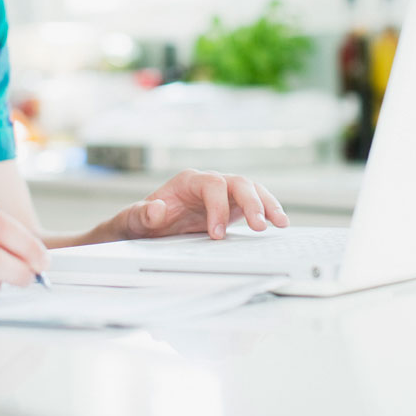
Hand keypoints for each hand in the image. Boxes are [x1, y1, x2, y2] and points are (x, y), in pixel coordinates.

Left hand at [113, 170, 289, 240]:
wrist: (146, 228)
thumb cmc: (142, 222)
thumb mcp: (135, 220)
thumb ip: (142, 215)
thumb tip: (157, 209)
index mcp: (188, 181)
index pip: (212, 184)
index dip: (218, 207)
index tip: (218, 233)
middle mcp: (209, 183)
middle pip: (237, 182)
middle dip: (251, 203)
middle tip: (258, 227)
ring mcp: (223, 194)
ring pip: (251, 189)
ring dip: (267, 204)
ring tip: (280, 223)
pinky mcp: (232, 206)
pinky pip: (255, 203)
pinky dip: (268, 211)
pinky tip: (279, 223)